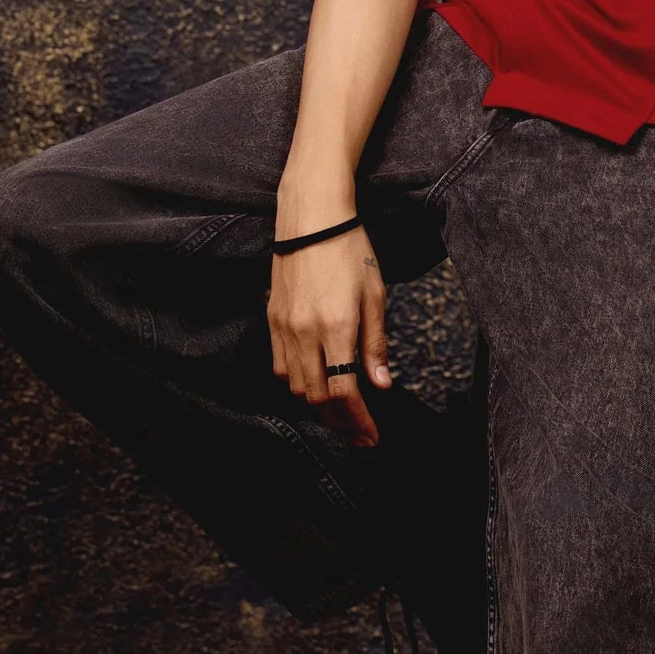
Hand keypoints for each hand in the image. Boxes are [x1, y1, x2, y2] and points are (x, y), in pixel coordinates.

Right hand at [265, 222, 391, 447]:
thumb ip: (375, 342)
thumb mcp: (375, 293)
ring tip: (341, 417)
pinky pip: (280, 368)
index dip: (359, 421)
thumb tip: (382, 386)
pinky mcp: (272, 320)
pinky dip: (298, 386)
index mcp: (336, 327)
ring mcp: (284, 328)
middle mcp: (305, 333)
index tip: (372, 436)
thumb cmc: (350, 249)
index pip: (345, 392)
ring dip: (318, 409)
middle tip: (360, 435)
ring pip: (296, 388)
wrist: (311, 218)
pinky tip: (315, 387)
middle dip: (340, 424)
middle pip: (318, 398)